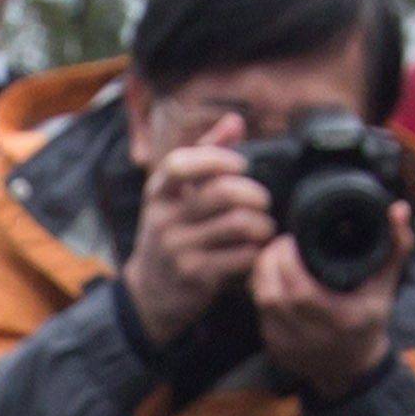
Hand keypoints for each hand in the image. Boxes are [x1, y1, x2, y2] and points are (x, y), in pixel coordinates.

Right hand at [120, 115, 276, 347]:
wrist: (150, 294)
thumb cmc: (171, 235)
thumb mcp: (176, 197)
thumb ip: (206, 156)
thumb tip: (235, 121)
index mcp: (158, 194)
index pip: (180, 164)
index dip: (217, 158)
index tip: (240, 165)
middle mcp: (163, 220)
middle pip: (222, 193)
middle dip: (255, 195)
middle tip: (262, 202)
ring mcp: (178, 249)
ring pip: (239, 224)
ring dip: (262, 225)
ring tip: (263, 228)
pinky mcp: (195, 276)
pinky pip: (242, 256)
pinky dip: (256, 252)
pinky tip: (254, 251)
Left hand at [250, 208, 408, 398]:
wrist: (353, 368)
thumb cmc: (370, 320)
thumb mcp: (386, 286)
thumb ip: (395, 246)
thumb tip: (397, 209)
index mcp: (341, 320)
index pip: (300, 290)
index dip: (287, 261)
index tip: (292, 240)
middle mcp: (312, 338)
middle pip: (272, 294)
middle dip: (270, 261)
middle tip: (279, 243)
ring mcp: (289, 347)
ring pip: (261, 302)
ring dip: (261, 274)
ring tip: (273, 256)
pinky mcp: (274, 350)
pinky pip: (258, 314)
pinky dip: (262, 292)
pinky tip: (271, 279)